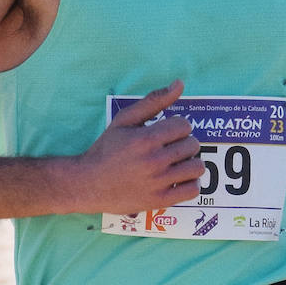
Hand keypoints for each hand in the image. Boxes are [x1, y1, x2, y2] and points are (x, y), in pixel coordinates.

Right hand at [73, 80, 201, 214]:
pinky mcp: (160, 201)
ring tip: (177, 162)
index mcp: (146, 138)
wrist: (88, 184)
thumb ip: (153, 101)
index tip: (167, 132)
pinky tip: (178, 178)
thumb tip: (179, 83)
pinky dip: (190, 182)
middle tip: (170, 147)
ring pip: (197, 167)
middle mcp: (154, 161)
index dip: (178, 126)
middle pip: (193, 145)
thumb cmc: (106, 149)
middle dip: (184, 143)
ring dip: (190, 162)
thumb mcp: (124, 120)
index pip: (184, 125)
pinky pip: (193, 190)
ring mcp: (158, 183)